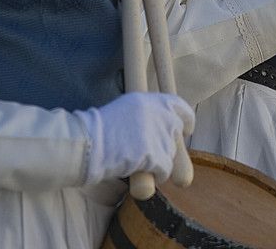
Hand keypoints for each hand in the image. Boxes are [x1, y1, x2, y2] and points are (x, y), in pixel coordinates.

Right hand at [78, 92, 193, 184]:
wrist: (90, 143)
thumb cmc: (100, 129)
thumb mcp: (126, 108)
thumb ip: (147, 114)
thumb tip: (161, 126)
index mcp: (151, 100)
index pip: (181, 107)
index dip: (186, 121)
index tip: (186, 130)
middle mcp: (160, 114)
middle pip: (177, 133)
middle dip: (168, 145)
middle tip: (155, 153)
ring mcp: (159, 134)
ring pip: (171, 154)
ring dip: (160, 162)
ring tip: (140, 162)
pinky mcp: (155, 155)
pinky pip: (164, 170)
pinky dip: (158, 175)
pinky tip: (145, 173)